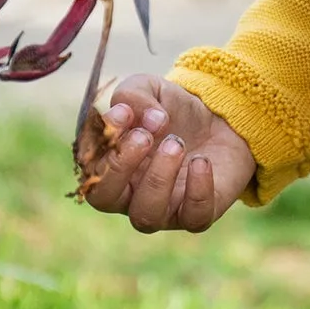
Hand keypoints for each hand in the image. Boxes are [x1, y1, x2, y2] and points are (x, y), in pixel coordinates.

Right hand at [83, 74, 256, 231]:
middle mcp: (129, 193)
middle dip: (121, 165)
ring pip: (146, 216)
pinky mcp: (197, 214)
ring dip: (158, 178)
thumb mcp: (149, 90)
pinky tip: (202, 160)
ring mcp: (162, 209)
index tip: (125, 112)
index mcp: (109, 165)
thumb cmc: (173, 110)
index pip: (89, 167)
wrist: (220, 119)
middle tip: (145, 135)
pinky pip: (193, 219)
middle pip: (104, 198)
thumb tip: (145, 118)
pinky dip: (197, 190)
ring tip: (176, 143)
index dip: (101, 144)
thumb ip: (133, 95)